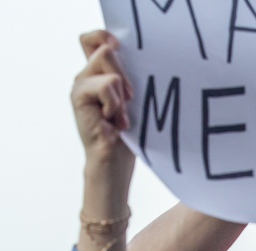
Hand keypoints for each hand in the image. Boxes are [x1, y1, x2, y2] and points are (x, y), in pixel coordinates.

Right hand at [71, 34, 133, 168]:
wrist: (114, 164)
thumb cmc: (128, 136)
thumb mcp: (132, 102)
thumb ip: (127, 78)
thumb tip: (135, 58)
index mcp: (98, 75)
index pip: (95, 39)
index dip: (106, 38)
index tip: (122, 55)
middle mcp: (85, 76)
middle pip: (106, 49)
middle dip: (125, 75)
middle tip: (128, 102)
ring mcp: (80, 85)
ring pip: (107, 63)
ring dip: (120, 92)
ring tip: (119, 115)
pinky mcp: (78, 96)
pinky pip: (107, 84)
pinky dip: (116, 103)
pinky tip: (114, 122)